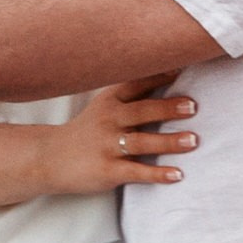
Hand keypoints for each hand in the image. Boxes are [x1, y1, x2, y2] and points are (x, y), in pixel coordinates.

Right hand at [38, 78, 195, 195]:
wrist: (50, 159)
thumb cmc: (87, 131)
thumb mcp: (103, 107)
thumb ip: (131, 95)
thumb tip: (171, 76)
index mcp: (109, 101)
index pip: (136, 84)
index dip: (159, 76)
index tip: (182, 68)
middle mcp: (108, 120)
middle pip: (141, 111)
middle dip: (168, 108)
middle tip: (193, 106)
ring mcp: (107, 146)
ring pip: (141, 142)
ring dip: (168, 141)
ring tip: (192, 141)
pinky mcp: (108, 170)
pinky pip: (136, 172)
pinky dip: (158, 173)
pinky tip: (177, 174)